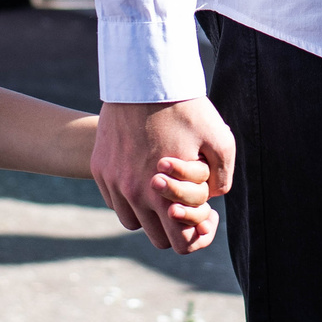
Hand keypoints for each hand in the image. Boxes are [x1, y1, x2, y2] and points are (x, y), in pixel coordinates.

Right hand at [92, 98, 234, 254]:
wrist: (144, 77)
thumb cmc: (186, 108)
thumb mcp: (220, 141)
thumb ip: (222, 179)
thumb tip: (212, 199)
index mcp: (162, 196)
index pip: (179, 244)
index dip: (198, 235)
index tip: (207, 215)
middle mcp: (132, 194)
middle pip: (156, 238)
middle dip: (176, 225)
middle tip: (188, 200)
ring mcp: (112, 182)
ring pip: (132, 221)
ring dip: (150, 213)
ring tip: (166, 189)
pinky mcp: (99, 168)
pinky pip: (115, 200)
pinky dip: (129, 196)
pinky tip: (145, 173)